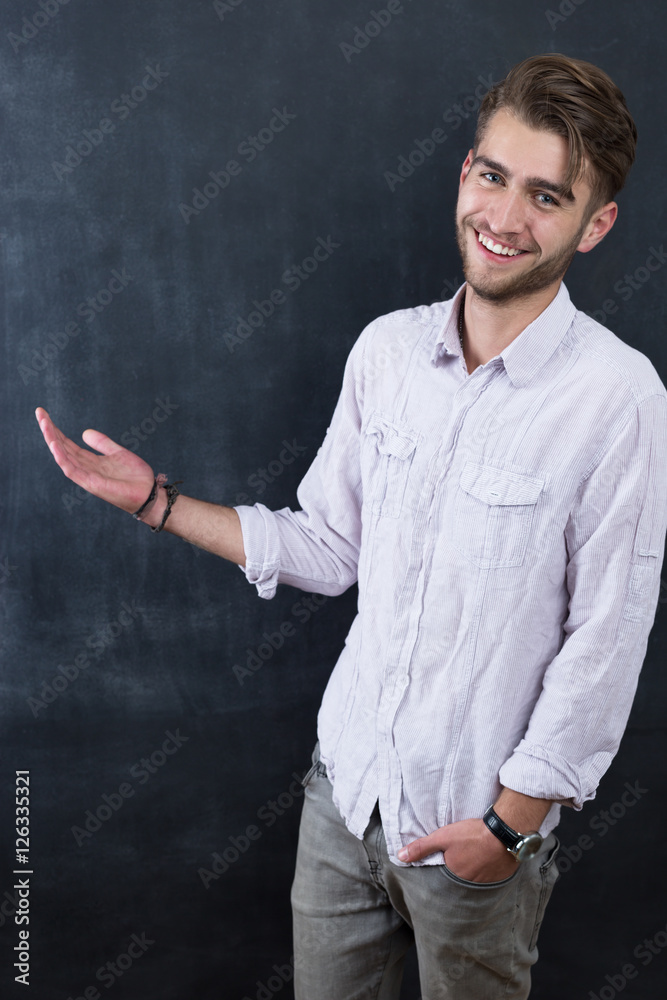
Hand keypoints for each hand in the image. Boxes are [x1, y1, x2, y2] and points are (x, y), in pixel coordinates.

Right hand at [35, 407, 154, 514]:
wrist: (149, 494)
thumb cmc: (135, 477)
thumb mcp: (118, 453)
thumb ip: (102, 443)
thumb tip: (84, 432)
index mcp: (90, 462)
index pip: (67, 444)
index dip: (56, 430)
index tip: (45, 415)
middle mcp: (85, 469)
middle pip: (62, 447)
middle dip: (50, 430)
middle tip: (39, 412)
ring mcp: (86, 476)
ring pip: (63, 456)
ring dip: (52, 440)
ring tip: (44, 423)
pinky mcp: (91, 483)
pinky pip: (72, 469)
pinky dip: (61, 457)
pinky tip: (54, 444)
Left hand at [397, 818, 517, 882]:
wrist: (504, 833)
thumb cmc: (472, 835)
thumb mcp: (443, 837)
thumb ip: (421, 848)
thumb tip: (400, 857)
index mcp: (454, 876)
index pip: (444, 876)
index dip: (445, 866)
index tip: (448, 858)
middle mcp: (470, 885)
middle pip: (460, 878)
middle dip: (460, 870)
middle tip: (463, 856)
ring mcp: (486, 883)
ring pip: (475, 878)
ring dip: (474, 870)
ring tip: (474, 856)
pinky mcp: (500, 878)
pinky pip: (490, 878)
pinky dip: (487, 870)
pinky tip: (488, 859)